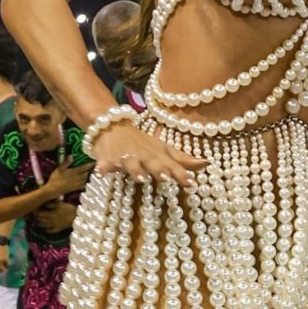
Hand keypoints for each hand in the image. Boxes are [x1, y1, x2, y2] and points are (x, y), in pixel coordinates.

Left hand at [35, 202, 75, 232]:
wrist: (77, 217)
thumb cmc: (69, 208)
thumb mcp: (61, 204)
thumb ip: (52, 204)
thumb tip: (45, 205)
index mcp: (52, 214)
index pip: (41, 214)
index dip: (36, 213)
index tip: (33, 210)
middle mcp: (52, 221)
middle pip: (41, 220)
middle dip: (36, 218)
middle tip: (34, 216)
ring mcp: (55, 225)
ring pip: (45, 226)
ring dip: (40, 224)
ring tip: (37, 221)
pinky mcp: (59, 229)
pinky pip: (51, 231)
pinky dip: (47, 230)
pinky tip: (45, 228)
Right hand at [46, 160, 92, 196]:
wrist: (53, 190)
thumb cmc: (56, 178)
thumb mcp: (60, 169)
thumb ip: (66, 162)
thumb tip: (72, 155)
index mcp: (75, 172)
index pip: (85, 167)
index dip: (90, 164)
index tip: (95, 161)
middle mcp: (78, 178)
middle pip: (87, 173)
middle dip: (90, 170)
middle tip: (92, 167)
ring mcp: (77, 184)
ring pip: (86, 179)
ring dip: (88, 176)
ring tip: (89, 172)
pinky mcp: (76, 188)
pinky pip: (83, 185)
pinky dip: (85, 182)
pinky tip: (85, 181)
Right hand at [91, 123, 206, 188]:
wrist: (113, 126)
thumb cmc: (143, 144)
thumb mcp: (163, 150)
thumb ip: (183, 160)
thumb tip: (207, 163)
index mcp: (158, 155)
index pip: (172, 164)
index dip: (181, 173)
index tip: (190, 182)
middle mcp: (144, 156)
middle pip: (152, 162)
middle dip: (159, 169)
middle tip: (165, 177)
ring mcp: (126, 156)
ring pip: (131, 163)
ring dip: (135, 170)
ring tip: (140, 178)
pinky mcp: (108, 158)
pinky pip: (105, 163)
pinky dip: (103, 167)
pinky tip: (101, 172)